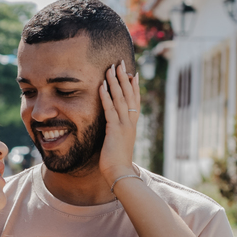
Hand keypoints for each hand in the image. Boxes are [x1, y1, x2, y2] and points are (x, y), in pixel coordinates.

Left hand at [96, 62, 140, 191]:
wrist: (120, 173)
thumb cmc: (117, 162)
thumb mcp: (119, 143)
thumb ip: (117, 132)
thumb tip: (113, 128)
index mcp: (132, 125)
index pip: (135, 101)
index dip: (133, 86)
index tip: (132, 73)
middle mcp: (131, 122)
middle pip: (129, 95)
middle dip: (124, 77)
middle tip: (120, 62)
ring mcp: (124, 125)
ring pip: (120, 98)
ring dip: (115, 82)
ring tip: (111, 68)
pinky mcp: (115, 130)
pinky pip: (110, 109)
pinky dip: (106, 96)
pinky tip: (101, 85)